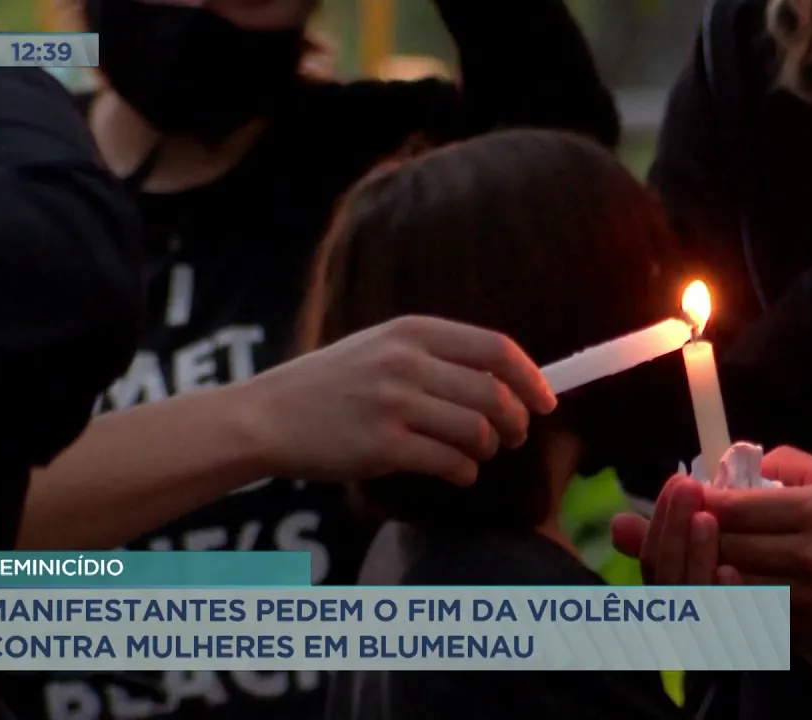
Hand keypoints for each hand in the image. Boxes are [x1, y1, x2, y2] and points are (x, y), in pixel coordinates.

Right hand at [237, 316, 556, 486]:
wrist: (265, 416)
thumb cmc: (329, 385)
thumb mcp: (380, 347)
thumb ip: (435, 355)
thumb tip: (504, 377)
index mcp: (412, 331)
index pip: (496, 347)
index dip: (531, 377)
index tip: (546, 400)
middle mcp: (406, 362)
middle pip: (494, 393)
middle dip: (516, 421)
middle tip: (514, 436)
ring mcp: (394, 404)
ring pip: (477, 430)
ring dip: (489, 449)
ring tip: (479, 453)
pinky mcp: (382, 446)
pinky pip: (450, 463)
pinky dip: (465, 472)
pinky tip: (458, 472)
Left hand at [613, 446, 811, 635]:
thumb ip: (788, 466)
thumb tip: (739, 465)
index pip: (736, 509)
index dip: (699, 501)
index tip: (681, 490)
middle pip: (726, 551)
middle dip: (690, 535)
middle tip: (665, 522)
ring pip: (734, 591)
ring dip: (703, 572)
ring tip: (683, 554)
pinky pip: (757, 618)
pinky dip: (731, 601)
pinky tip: (716, 585)